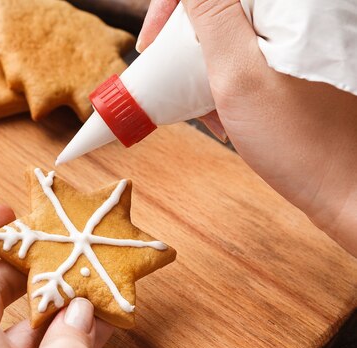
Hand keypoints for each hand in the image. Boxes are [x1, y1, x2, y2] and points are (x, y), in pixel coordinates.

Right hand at [138, 0, 356, 254]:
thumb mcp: (239, 76)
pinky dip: (228, 77)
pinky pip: (250, 52)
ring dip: (205, 65)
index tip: (150, 43)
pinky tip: (224, 112)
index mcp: (292, 4)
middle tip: (169, 76)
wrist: (347, 190)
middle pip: (221, 8)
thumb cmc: (298, 140)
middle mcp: (303, 11)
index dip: (171, 6)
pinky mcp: (301, 57)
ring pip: (232, 31)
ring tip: (203, 108)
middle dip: (188, 41)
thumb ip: (211, 16)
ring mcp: (303, 35)